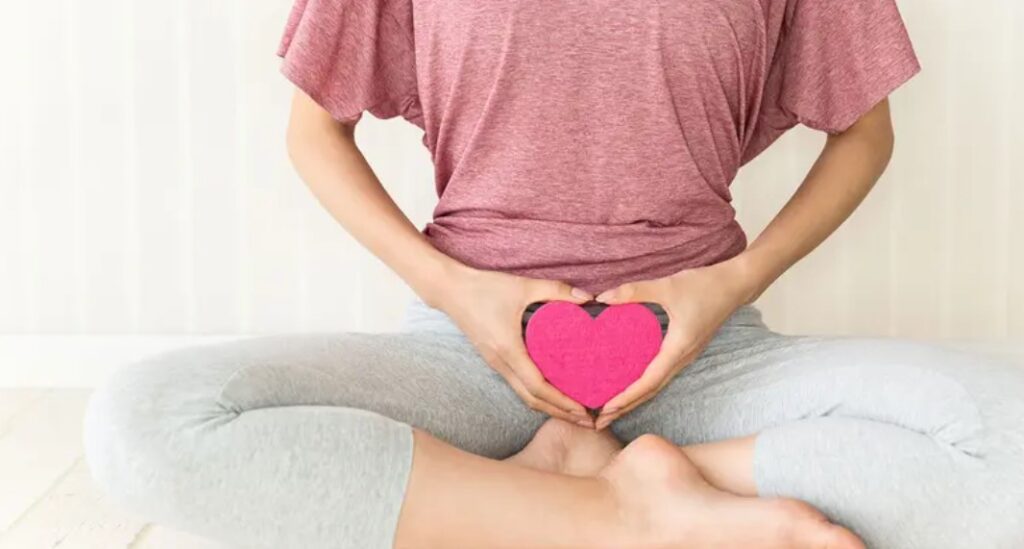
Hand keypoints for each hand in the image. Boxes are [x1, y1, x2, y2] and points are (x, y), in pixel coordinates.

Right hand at [427, 262, 596, 425]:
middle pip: (532, 399)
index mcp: (508, 349)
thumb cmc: (484, 287)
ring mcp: (495, 363)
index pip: (538, 386)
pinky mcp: (494, 360)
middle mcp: (501, 362)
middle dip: (560, 412)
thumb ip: (556, 290)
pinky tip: (552, 391)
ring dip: (548, 406)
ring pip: (524, 395)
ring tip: (573, 411)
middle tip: (586, 420)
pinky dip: (537, 394)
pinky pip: (517, 384)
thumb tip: (587, 298)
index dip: (562, 401)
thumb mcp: (523, 286)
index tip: (583, 409)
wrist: (450, 290)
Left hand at [592, 257, 756, 429]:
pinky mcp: (685, 349)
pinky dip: (644, 384)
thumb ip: (634, 292)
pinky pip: (661, 373)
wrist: (737, 284)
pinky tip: (630, 383)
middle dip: (625, 407)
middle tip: (599, 421)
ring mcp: (685, 356)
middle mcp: (682, 358)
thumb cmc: (705, 285)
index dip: (626, 397)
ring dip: (634, 398)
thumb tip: (601, 298)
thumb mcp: (668, 286)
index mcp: (678, 349)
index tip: (605, 409)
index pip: (648, 382)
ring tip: (610, 408)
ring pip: (656, 384)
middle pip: (650, 391)